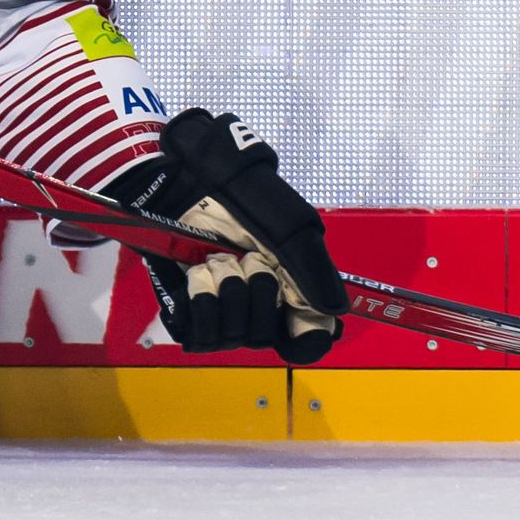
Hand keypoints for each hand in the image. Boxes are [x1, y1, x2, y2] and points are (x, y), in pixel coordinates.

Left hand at [120, 108, 344, 362]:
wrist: (184, 179)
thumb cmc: (239, 197)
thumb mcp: (288, 227)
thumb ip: (315, 270)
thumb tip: (335, 312)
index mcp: (288, 287)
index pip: (306, 340)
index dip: (304, 338)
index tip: (293, 317)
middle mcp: (255, 303)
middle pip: (264, 337)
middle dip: (256, 295)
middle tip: (245, 258)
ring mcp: (220, 308)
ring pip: (231, 337)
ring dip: (225, 295)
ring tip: (214, 260)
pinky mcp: (185, 308)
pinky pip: (197, 334)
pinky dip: (198, 305)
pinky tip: (196, 275)